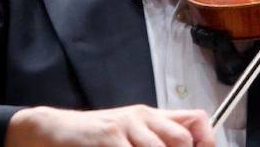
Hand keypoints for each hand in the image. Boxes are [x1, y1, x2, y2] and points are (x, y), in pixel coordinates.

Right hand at [5, 105, 214, 146]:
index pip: (197, 121)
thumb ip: (159, 135)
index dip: (206, 142)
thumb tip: (192, 143)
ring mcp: (125, 125)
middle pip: (182, 138)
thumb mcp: (131, 133)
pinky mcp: (107, 135)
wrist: (53, 130)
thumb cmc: (94, 137)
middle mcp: (143, 116)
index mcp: (153, 116)